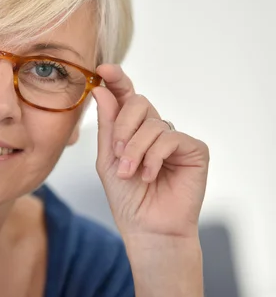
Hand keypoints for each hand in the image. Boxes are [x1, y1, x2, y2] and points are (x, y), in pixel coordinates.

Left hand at [92, 64, 208, 239]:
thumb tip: (102, 90)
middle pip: (139, 102)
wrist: (147, 228)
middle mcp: (155, 129)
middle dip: (122, 126)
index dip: (117, 79)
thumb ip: (107, 125)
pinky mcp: (194, 149)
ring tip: (130, 173)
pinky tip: (148, 175)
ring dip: (134, 150)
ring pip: (152, 124)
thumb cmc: (126, 197)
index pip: (126, 96)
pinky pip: (170, 138)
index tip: (103, 68)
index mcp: (132, 129)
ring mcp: (175, 138)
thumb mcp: (108, 158)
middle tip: (116, 153)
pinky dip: (153, 157)